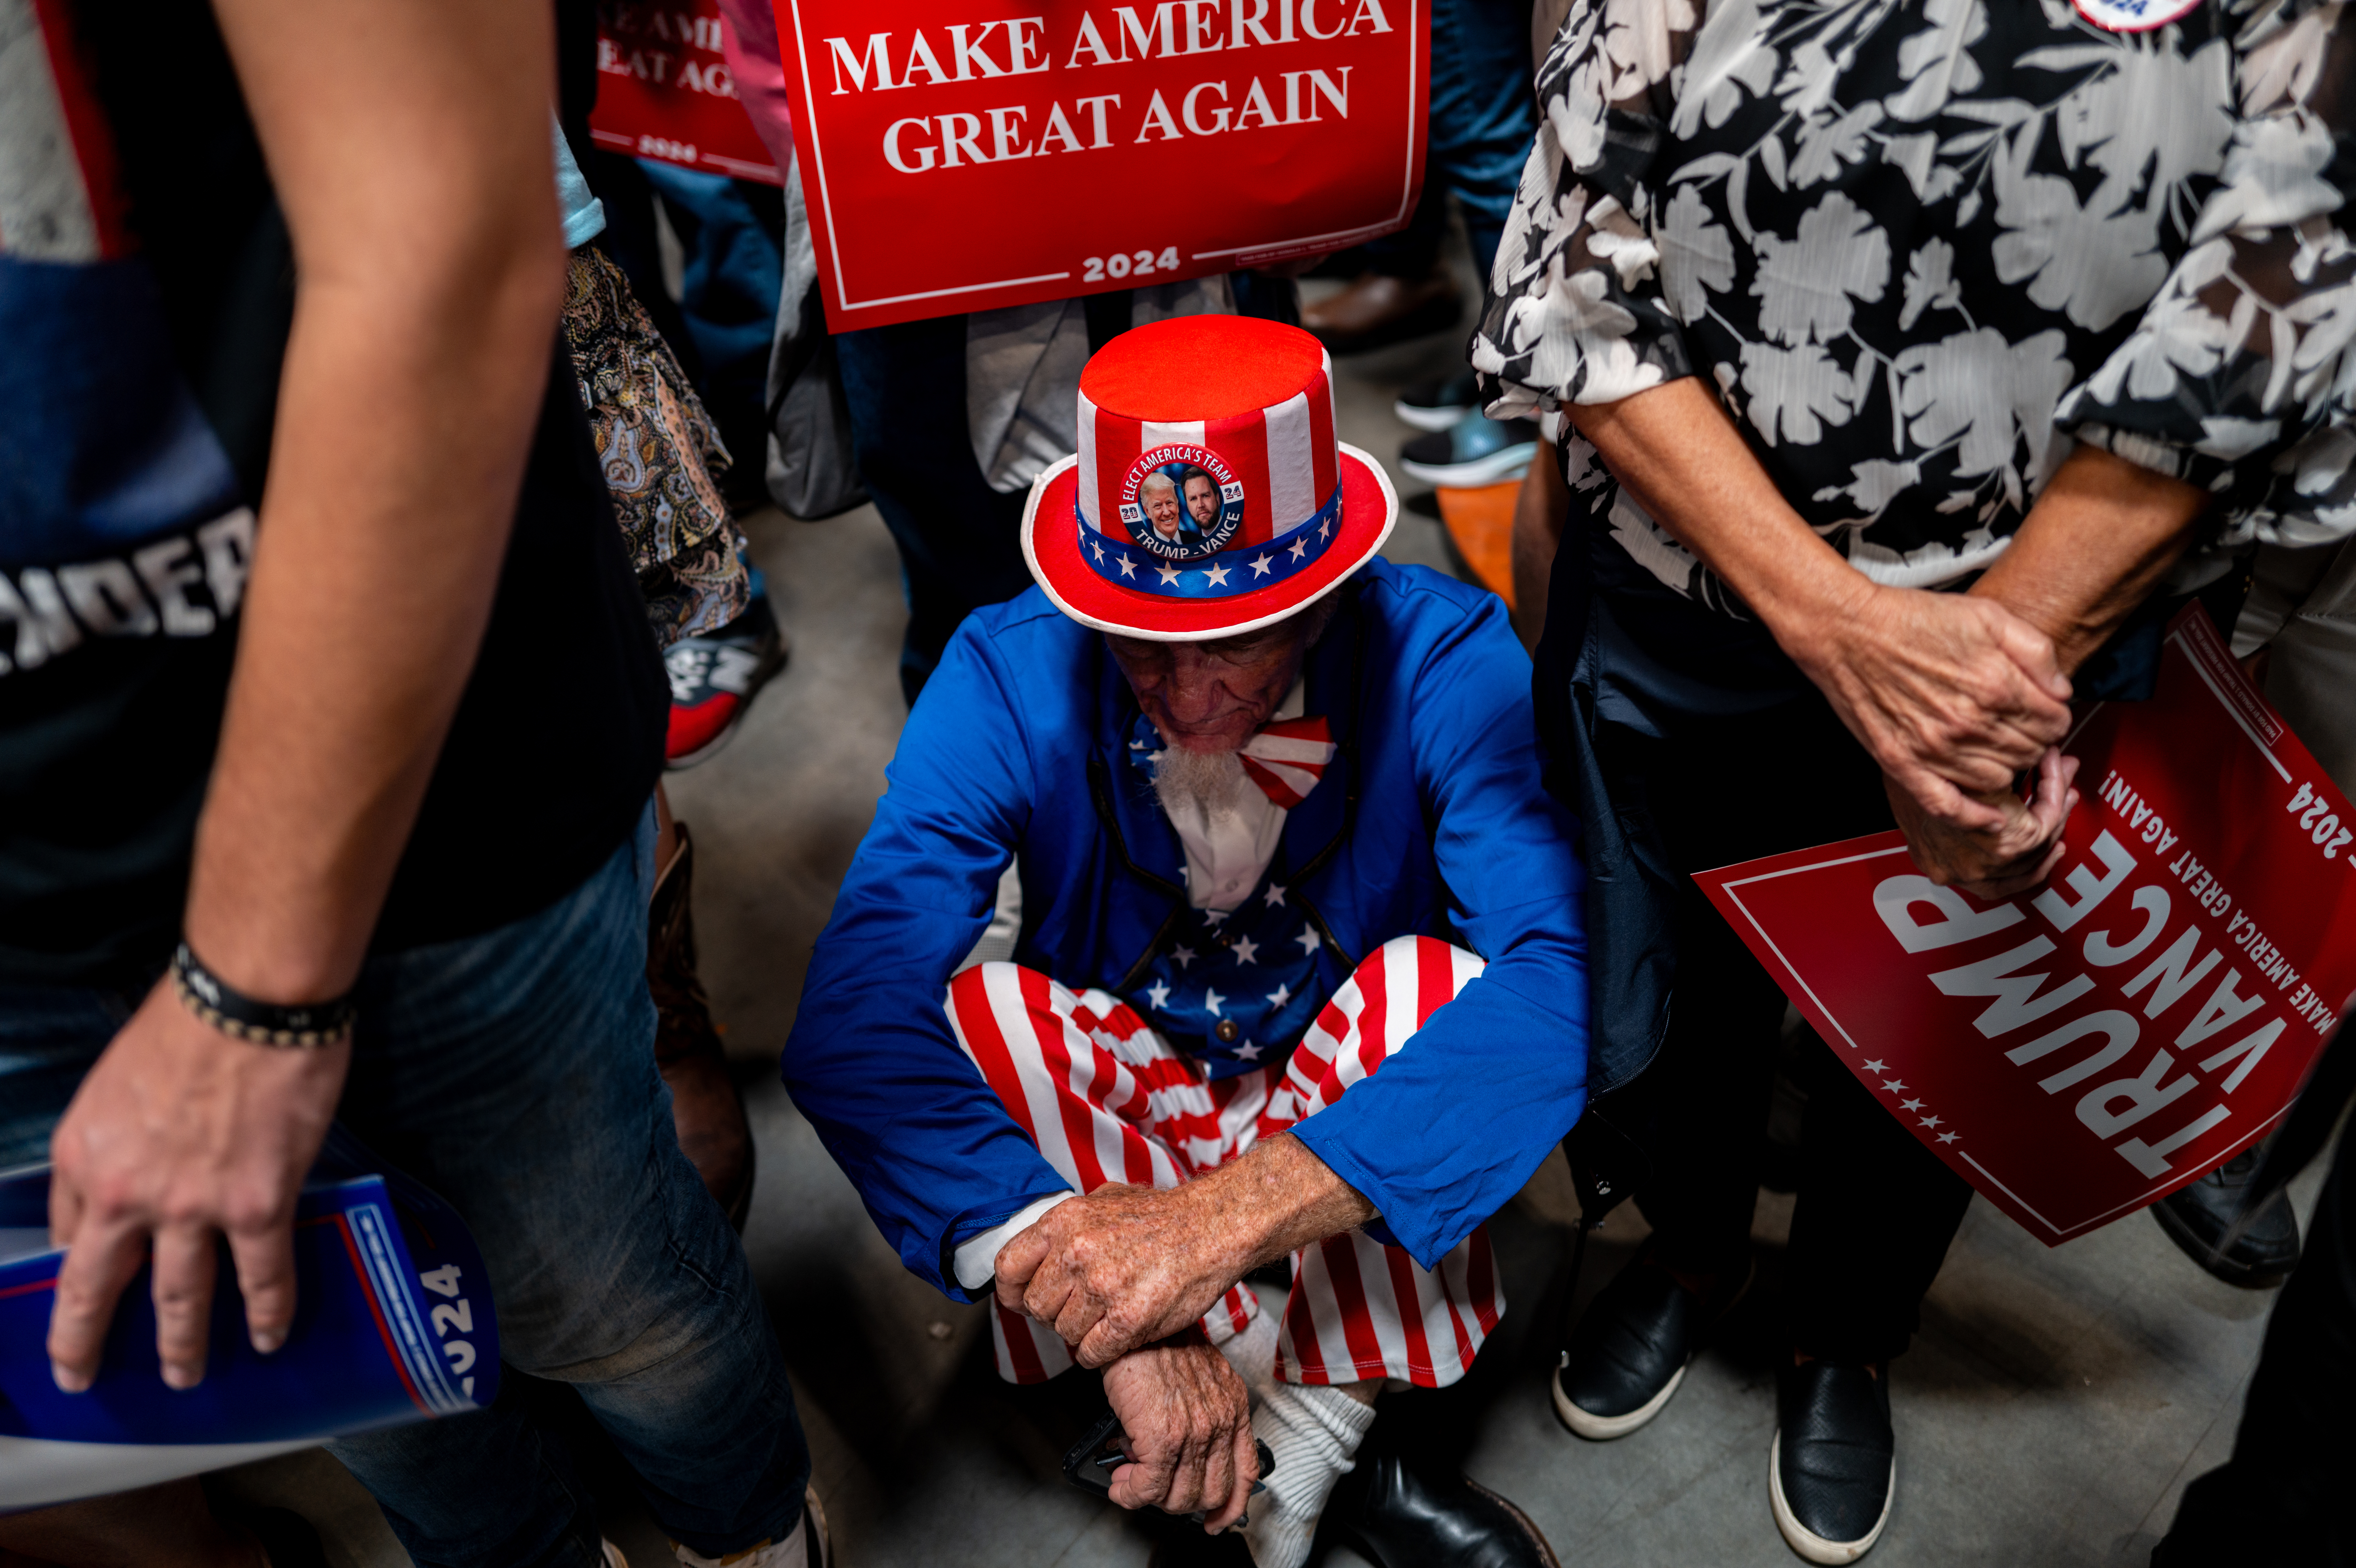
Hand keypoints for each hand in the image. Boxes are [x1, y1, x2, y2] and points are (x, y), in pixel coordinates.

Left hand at [46, 982, 347, 1391]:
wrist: (248, 1002)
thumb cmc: (187, 1025)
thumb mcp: (113, 1084)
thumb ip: (113, 1139)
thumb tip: (131, 1174)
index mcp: (83, 1157)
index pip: (70, 1231)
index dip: (75, 1265)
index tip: (81, 1291)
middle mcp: (126, 1194)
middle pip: (96, 1289)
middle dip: (85, 1342)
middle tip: (83, 1375)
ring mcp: (192, 1208)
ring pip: (178, 1300)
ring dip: (180, 1345)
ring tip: (183, 1375)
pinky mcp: (257, 1206)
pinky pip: (261, 1277)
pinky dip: (267, 1313)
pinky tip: (268, 1336)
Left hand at [996, 1183, 1243, 1368]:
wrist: (1212, 1228)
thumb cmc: (1162, 1216)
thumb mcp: (1104, 1199)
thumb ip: (1066, 1224)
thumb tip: (1037, 1249)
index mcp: (1065, 1221)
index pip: (1008, 1267)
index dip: (1013, 1290)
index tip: (1024, 1298)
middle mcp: (1077, 1252)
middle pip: (1037, 1306)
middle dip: (1055, 1312)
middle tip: (1080, 1306)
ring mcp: (1102, 1287)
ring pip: (1064, 1333)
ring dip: (1082, 1331)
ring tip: (1107, 1314)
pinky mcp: (1128, 1320)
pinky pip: (1091, 1353)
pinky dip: (1100, 1352)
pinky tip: (1117, 1334)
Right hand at [1101, 1334, 1259, 1531]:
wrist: (1135, 1326)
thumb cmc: (1160, 1344)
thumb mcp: (1200, 1377)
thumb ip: (1205, 1414)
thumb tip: (1185, 1452)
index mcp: (1233, 1407)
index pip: (1244, 1474)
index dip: (1230, 1506)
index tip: (1215, 1520)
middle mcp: (1220, 1422)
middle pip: (1212, 1493)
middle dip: (1181, 1502)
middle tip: (1157, 1490)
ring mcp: (1194, 1433)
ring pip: (1180, 1496)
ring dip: (1153, 1498)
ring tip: (1133, 1481)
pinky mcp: (1163, 1439)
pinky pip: (1149, 1488)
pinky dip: (1131, 1494)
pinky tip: (1122, 1485)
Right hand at [1784, 581, 2073, 832]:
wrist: (1846, 631)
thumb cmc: (1911, 619)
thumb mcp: (1987, 614)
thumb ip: (2036, 650)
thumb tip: (2061, 690)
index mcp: (1995, 685)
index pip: (2055, 722)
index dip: (2055, 715)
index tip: (2043, 709)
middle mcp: (1969, 723)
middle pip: (2031, 752)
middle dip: (2035, 740)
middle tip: (2021, 726)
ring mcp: (1935, 749)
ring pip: (2000, 780)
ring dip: (2009, 767)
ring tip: (1999, 748)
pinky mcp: (1905, 763)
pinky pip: (1949, 805)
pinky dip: (1975, 816)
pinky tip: (1990, 815)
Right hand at [1885, 748, 2081, 901]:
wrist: (1887, 769)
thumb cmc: (1926, 762)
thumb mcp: (1987, 763)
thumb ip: (2031, 770)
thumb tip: (2058, 760)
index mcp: (1999, 839)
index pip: (2046, 822)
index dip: (2056, 790)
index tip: (2058, 765)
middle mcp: (1981, 864)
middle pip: (2037, 844)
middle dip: (2055, 808)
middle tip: (2063, 782)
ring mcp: (1960, 873)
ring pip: (2021, 871)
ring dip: (2045, 841)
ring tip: (2056, 815)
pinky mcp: (1942, 872)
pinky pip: (1994, 887)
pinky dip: (2022, 873)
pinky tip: (2040, 856)